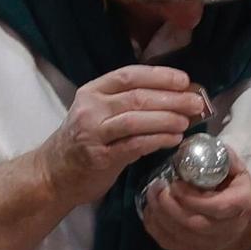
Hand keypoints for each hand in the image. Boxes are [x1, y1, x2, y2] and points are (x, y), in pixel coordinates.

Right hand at [39, 65, 202, 209]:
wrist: (54, 173)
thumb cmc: (85, 142)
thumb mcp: (99, 113)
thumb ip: (128, 103)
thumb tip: (175, 96)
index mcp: (93, 91)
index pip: (129, 75)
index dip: (159, 76)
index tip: (184, 80)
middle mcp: (91, 108)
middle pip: (137, 97)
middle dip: (171, 98)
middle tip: (196, 102)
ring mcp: (93, 133)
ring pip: (135, 120)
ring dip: (166, 119)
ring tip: (187, 121)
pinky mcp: (99, 157)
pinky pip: (134, 145)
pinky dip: (157, 140)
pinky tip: (174, 139)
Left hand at [140, 147, 250, 249]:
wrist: (245, 226)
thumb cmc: (238, 192)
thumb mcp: (239, 172)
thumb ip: (223, 158)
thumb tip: (200, 145)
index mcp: (238, 206)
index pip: (214, 207)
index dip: (191, 197)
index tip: (175, 183)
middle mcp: (224, 229)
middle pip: (192, 223)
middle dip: (169, 205)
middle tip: (158, 186)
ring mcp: (208, 244)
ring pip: (178, 235)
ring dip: (159, 214)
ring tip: (152, 194)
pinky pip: (169, 243)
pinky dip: (154, 228)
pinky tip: (151, 211)